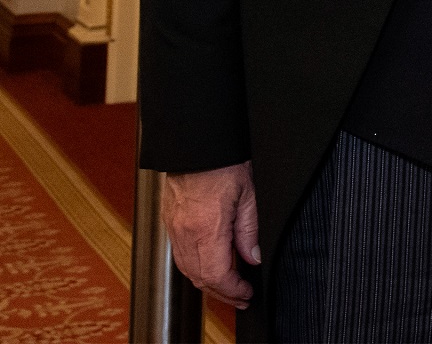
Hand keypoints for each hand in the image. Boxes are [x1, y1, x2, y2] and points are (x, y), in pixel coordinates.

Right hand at [161, 161, 258, 308]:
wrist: (196, 143)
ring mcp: (174, 228)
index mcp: (207, 228)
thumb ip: (249, 229)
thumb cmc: (223, 161)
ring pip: (187, 270)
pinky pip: (180, 255)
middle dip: (222, 293)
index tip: (247, 293)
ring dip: (208, 283)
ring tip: (228, 287)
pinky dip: (195, 267)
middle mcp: (185, 233)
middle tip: (241, 297)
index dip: (233, 290)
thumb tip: (253, 257)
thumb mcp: (249, 193)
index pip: (217, 275)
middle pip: (200, 278)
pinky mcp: (169, 222)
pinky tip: (209, 266)